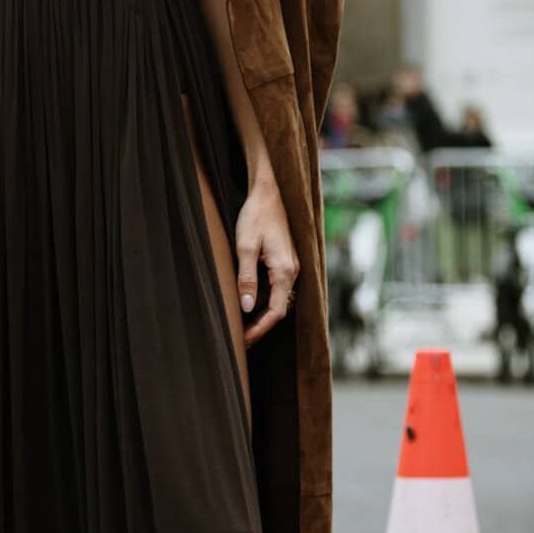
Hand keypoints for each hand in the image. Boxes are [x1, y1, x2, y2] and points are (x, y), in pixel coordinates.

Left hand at [234, 174, 297, 348]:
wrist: (270, 191)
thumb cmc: (256, 215)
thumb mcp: (245, 246)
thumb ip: (246, 278)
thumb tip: (247, 307)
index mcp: (285, 270)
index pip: (276, 311)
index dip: (260, 329)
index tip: (244, 340)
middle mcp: (293, 271)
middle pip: (279, 309)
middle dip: (261, 327)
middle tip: (241, 341)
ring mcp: (291, 267)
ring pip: (279, 300)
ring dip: (263, 316)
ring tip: (244, 328)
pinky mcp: (286, 261)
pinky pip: (278, 289)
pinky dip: (266, 302)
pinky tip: (252, 306)